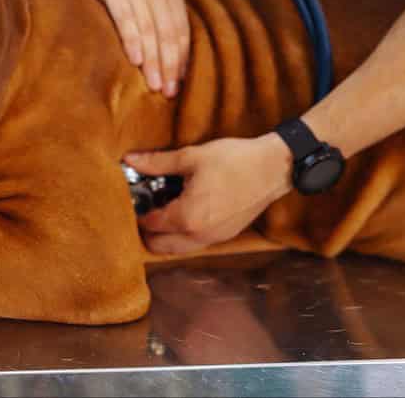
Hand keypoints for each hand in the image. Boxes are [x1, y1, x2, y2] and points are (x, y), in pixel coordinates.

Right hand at [64, 0, 226, 96]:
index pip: (182, 29)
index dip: (182, 57)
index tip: (181, 81)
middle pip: (168, 34)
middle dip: (170, 65)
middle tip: (170, 92)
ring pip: (150, 31)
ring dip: (153, 60)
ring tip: (155, 85)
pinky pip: (126, 18)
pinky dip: (132, 39)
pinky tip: (134, 60)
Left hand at [125, 133, 292, 254]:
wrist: (274, 168)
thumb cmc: (235, 161)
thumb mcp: (191, 157)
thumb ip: (157, 162)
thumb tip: (130, 160)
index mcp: (187, 217)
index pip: (148, 224)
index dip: (137, 209)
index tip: (134, 195)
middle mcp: (198, 235)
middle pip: (158, 246)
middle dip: (146, 229)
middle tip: (145, 206)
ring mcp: (214, 239)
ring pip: (177, 248)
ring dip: (164, 235)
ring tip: (163, 208)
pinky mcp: (225, 236)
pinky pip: (194, 243)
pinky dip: (182, 235)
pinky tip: (184, 210)